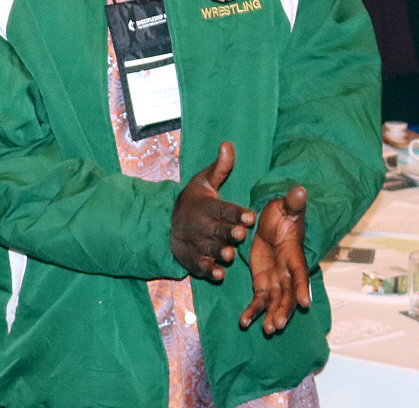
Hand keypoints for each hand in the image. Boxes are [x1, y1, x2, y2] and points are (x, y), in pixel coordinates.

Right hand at [170, 141, 254, 281]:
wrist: (168, 223)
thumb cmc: (195, 201)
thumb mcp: (204, 182)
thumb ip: (220, 168)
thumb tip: (228, 144)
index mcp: (205, 206)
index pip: (222, 208)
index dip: (235, 212)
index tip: (250, 215)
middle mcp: (200, 225)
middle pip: (216, 229)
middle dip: (228, 232)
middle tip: (241, 233)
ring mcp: (195, 243)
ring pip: (209, 248)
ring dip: (219, 251)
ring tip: (229, 254)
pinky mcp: (191, 258)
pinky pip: (199, 266)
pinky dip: (207, 270)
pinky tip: (218, 274)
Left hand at [241, 186, 310, 334]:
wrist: (273, 220)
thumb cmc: (283, 214)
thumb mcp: (286, 207)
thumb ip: (293, 203)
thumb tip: (299, 190)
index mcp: (294, 255)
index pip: (300, 273)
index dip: (302, 287)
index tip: (304, 303)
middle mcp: (287, 271)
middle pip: (289, 294)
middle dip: (284, 310)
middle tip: (277, 324)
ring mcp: (276, 279)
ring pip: (275, 301)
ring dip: (270, 314)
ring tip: (266, 329)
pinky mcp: (263, 281)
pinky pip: (259, 299)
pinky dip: (254, 310)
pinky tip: (244, 321)